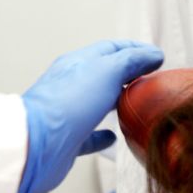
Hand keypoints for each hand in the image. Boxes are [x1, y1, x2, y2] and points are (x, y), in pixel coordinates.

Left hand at [17, 40, 162, 192]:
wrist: (36, 144)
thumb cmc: (67, 102)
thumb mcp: (107, 70)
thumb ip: (131, 61)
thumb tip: (153, 54)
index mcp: (80, 62)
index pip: (112, 49)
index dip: (136, 49)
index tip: (156, 56)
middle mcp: (73, 85)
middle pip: (104, 74)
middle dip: (128, 75)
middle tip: (150, 80)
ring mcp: (70, 112)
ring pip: (97, 103)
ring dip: (116, 102)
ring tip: (136, 104)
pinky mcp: (69, 140)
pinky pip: (89, 135)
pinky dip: (103, 135)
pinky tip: (113, 137)